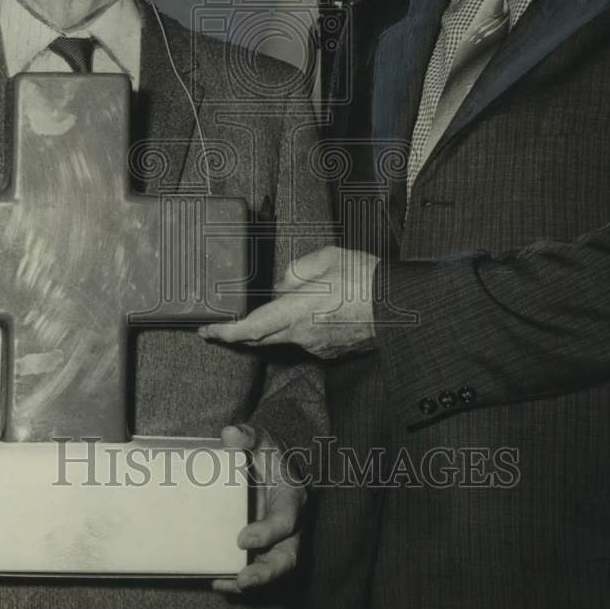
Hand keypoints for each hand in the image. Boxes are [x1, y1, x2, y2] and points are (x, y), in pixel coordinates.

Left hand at [200, 246, 378, 359]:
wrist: (401, 305)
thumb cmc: (365, 278)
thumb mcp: (325, 258)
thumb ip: (295, 271)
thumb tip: (282, 284)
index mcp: (297, 311)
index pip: (251, 328)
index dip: (226, 332)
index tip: (208, 330)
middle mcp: (303, 334)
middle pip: (261, 339)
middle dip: (240, 333)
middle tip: (223, 325)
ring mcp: (317, 346)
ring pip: (285, 337)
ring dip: (277, 325)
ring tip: (286, 303)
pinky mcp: (331, 350)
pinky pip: (307, 339)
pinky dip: (301, 327)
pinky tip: (314, 311)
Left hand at [212, 424, 304, 593]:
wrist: (268, 462)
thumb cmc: (266, 451)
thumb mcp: (261, 438)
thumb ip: (248, 435)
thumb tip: (229, 433)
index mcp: (292, 498)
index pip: (286, 520)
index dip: (268, 532)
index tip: (242, 538)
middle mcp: (290, 525)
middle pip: (287, 556)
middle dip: (267, 572)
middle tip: (244, 579)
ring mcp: (276, 540)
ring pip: (271, 568)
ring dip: (250, 580)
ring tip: (224, 583)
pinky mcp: (262, 548)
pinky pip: (254, 567)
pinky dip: (237, 577)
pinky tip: (215, 578)